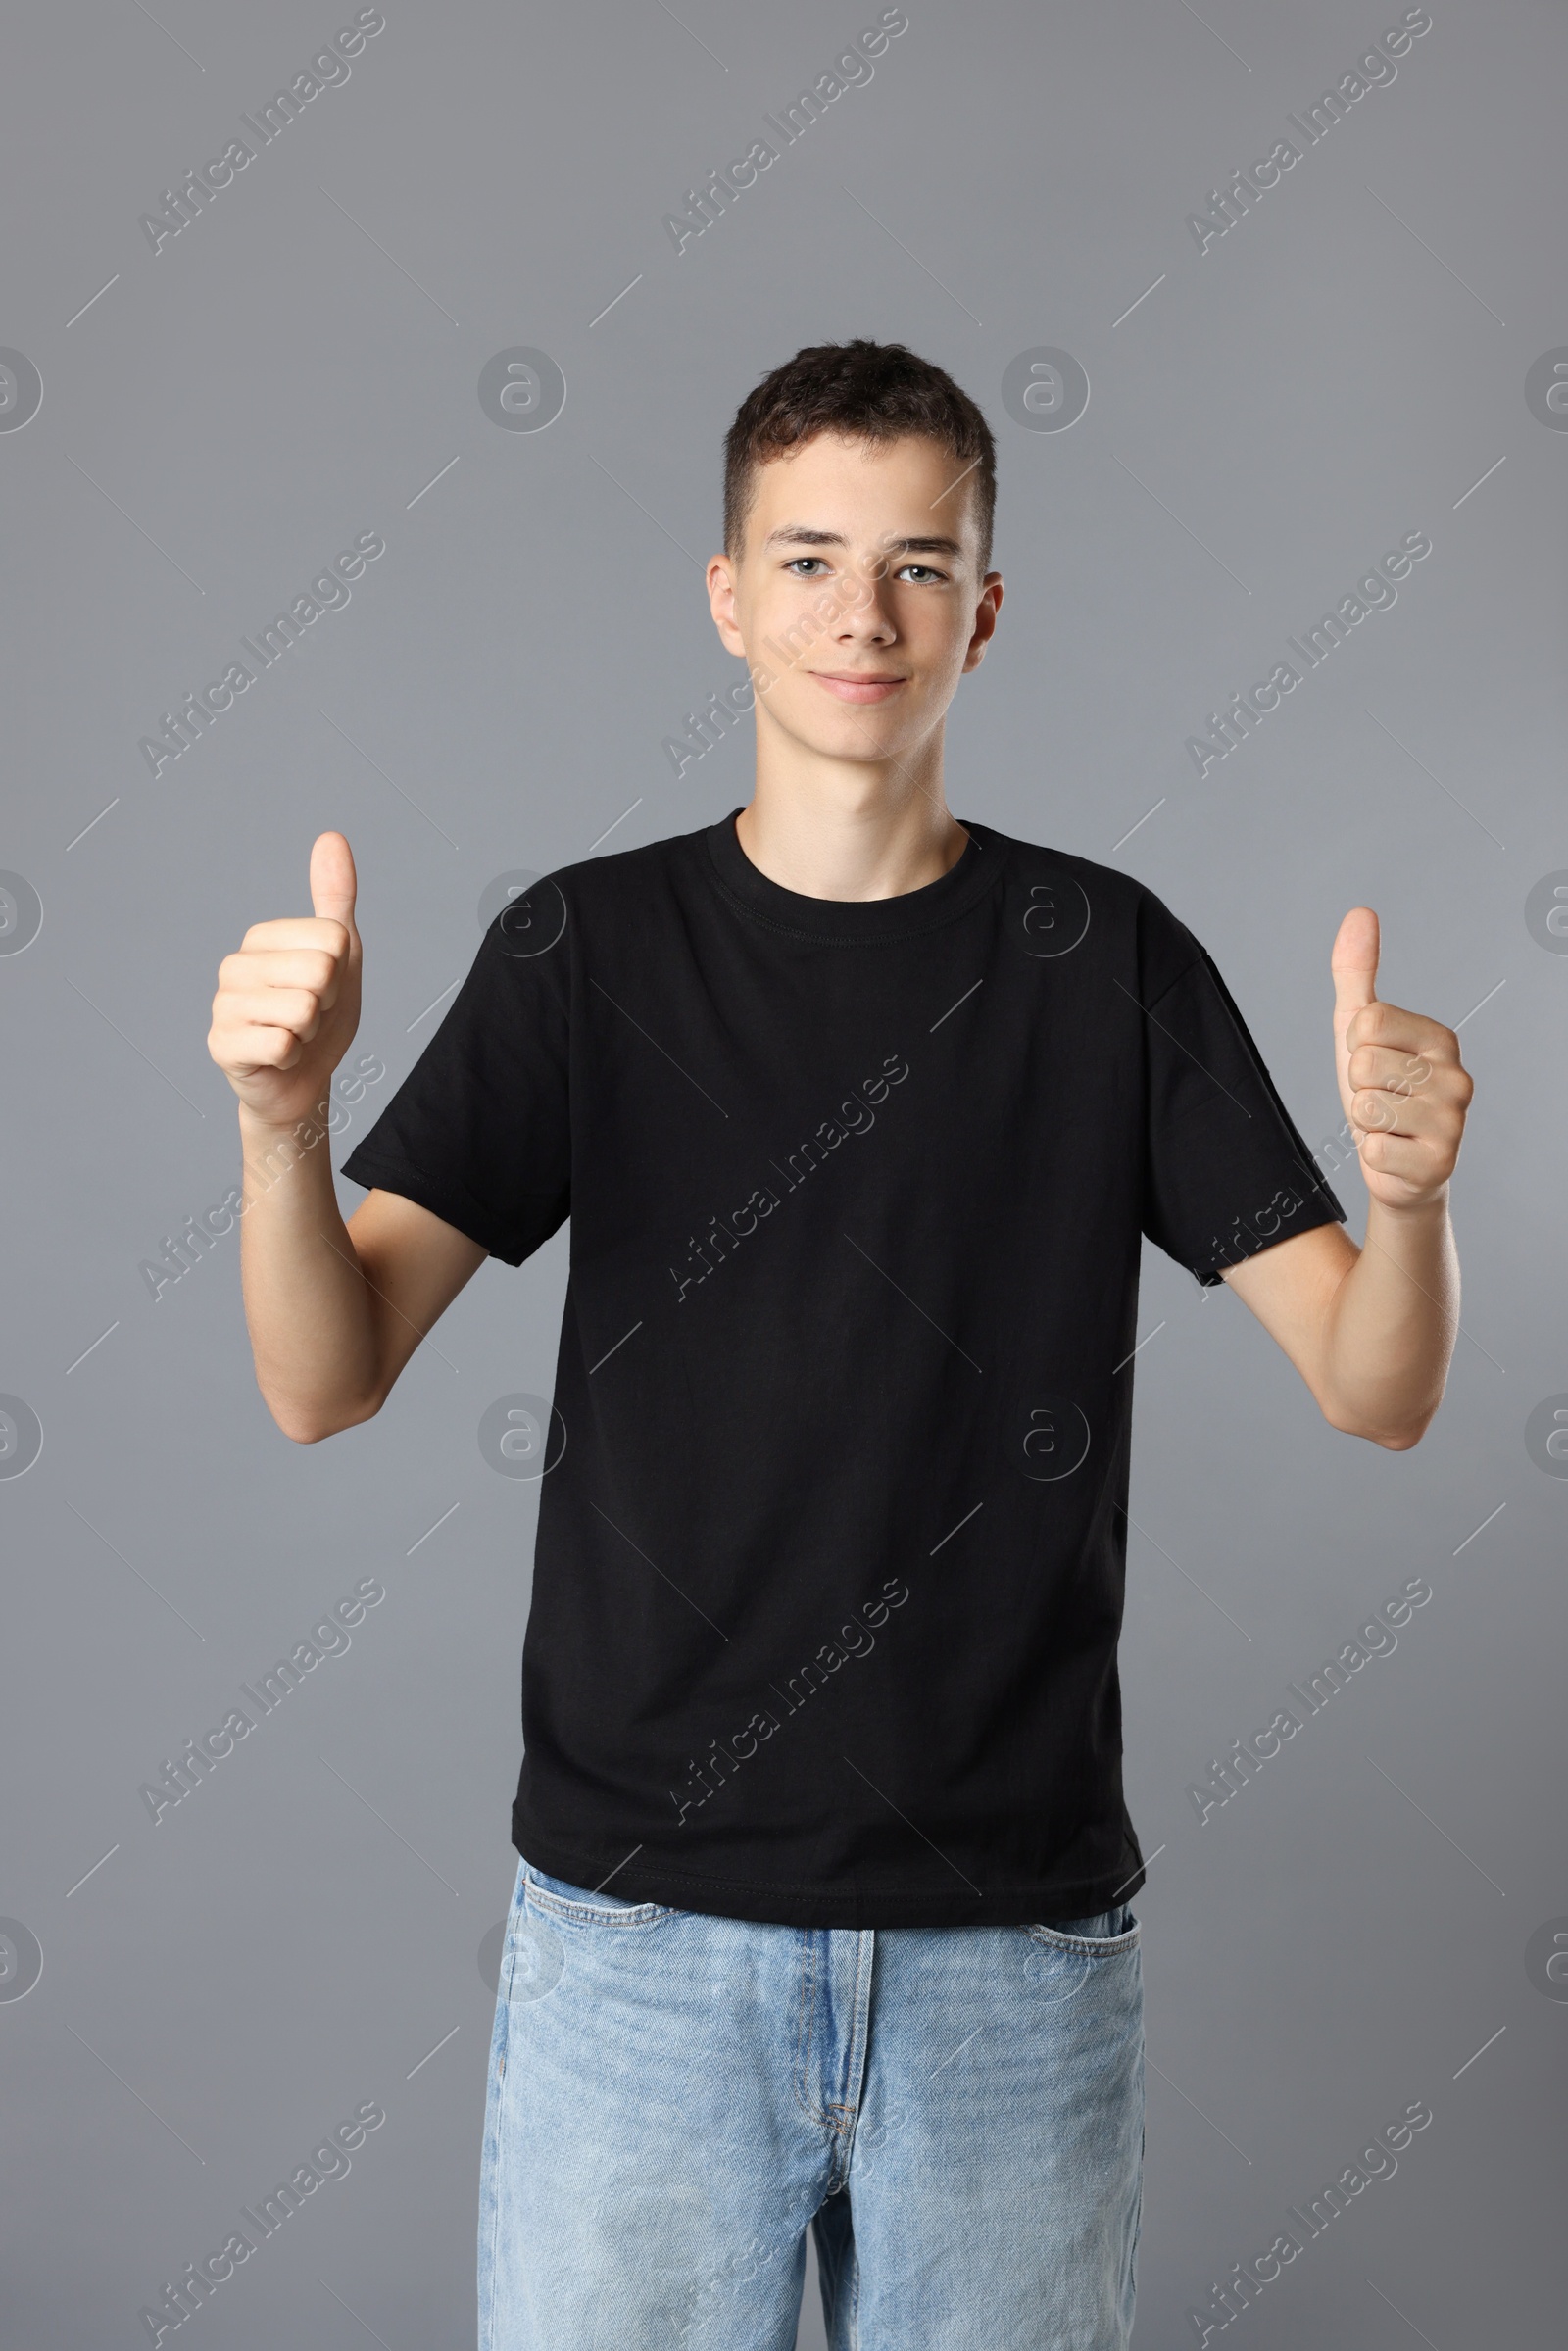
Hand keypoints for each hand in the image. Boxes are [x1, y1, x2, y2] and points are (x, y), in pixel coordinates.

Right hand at [208, 832, 361, 1129]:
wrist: (303, 1082)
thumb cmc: (321, 1016)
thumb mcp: (340, 953)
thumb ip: (335, 897)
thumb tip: (332, 837)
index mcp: (261, 937)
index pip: (333, 939)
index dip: (341, 972)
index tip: (324, 989)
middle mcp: (234, 965)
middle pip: (320, 972)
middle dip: (328, 1004)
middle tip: (310, 1017)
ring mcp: (223, 1006)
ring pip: (303, 1009)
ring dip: (310, 1032)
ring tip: (294, 1035)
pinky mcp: (222, 1046)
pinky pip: (282, 1044)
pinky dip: (293, 1058)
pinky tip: (279, 1058)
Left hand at [1330, 906, 1472, 1211]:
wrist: (1396, 1168)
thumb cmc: (1379, 1094)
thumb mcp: (1358, 1032)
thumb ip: (1357, 973)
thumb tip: (1360, 912)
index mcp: (1441, 1038)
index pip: (1367, 1022)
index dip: (1354, 1048)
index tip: (1373, 1066)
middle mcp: (1458, 1076)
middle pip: (1365, 1062)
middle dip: (1358, 1087)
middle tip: (1380, 1103)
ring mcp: (1454, 1121)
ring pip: (1367, 1105)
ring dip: (1365, 1123)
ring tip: (1388, 1128)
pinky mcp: (1441, 1163)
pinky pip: (1374, 1148)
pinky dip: (1372, 1155)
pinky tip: (1396, 1155)